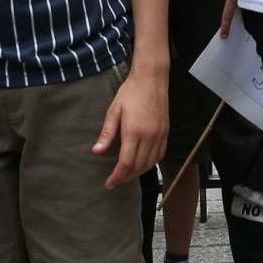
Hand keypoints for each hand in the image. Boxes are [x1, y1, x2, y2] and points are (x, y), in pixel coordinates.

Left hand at [94, 68, 165, 187]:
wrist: (152, 79)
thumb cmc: (130, 92)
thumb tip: (96, 151)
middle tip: (115, 181)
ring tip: (127, 175)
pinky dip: (150, 163)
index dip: (117, 176)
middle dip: (126, 177)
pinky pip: (159, 155)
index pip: (126, 163)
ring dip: (138, 172)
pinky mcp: (165, 132)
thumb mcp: (114, 111)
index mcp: (134, 131)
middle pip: (138, 166)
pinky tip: (143, 164)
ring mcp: (159, 135)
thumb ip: (107, 133)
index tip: (109, 183)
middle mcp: (149, 136)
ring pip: (150, 163)